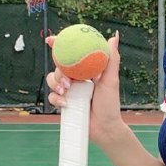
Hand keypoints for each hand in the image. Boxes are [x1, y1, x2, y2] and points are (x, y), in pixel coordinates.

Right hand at [45, 31, 122, 146]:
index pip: (72, 54)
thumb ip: (111, 59)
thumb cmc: (110, 104)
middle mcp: (76, 78)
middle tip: (68, 81)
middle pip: (59, 66)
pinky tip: (66, 103)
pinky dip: (56, 98)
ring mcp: (69, 90)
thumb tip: (114, 37)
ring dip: (56, 84)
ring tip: (67, 91)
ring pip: (52, 80)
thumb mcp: (111, 80)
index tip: (52, 40)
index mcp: (87, 70)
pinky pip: (52, 96)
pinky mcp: (63, 102)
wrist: (104, 128)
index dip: (60, 45)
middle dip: (59, 71)